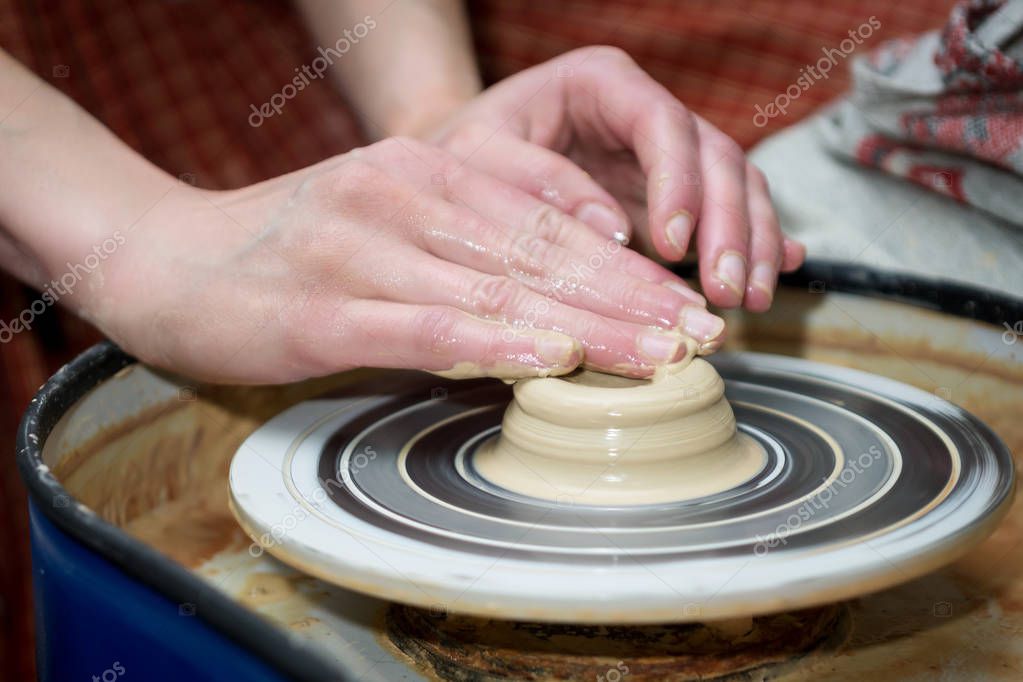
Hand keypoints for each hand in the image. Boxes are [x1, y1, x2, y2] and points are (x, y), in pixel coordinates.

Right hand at [98, 137, 723, 383]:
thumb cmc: (290, 252)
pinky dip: (491, 344)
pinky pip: (423, 326)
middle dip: (630, 298)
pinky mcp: (322, 307)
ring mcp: (361, 247)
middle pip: (540, 251)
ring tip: (657, 356)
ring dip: (585, 325)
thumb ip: (467, 250)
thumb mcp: (388, 223)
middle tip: (702, 335)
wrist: (168, 260)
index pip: (549, 216)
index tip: (686, 303)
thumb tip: (557, 307)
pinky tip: (547, 362)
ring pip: (496, 287)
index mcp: (426, 167)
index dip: (627, 264)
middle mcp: (402, 194)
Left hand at [423, 46, 805, 311]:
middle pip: (714, 155)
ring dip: (748, 243)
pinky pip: (726, 209)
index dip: (679, 183)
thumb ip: (536, 182)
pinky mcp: (671, 191)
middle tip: (725, 290)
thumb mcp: (478, 158)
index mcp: (601, 83)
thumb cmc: (462, 155)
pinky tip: (777, 269)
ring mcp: (664, 152)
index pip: (661, 124)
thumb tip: (611, 230)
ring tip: (747, 298)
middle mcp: (644, 111)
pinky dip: (752, 241)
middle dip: (728, 225)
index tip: (676, 246)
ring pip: (734, 184)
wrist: (461, 165)